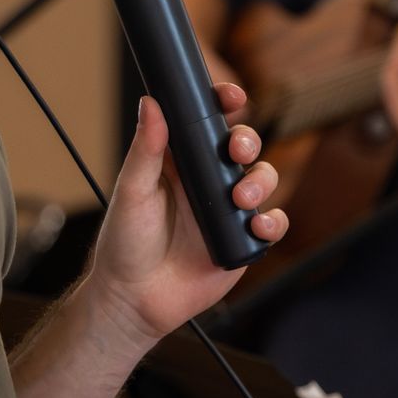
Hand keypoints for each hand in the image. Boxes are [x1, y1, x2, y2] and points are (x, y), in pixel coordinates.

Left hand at [86, 83, 287, 345]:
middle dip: (248, 141)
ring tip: (240, 199)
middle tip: (237, 151)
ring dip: (261, 181)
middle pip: (244, 147)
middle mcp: (208, 182)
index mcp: (182, 163)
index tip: (232, 97)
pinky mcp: (242, 241)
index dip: (225, 105)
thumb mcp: (132, 192)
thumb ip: (145, 149)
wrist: (134, 300)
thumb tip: (150, 102)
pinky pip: (272, 225)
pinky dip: (272, 223)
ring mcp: (228, 211)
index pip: (208, 123)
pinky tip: (256, 227)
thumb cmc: (125, 244)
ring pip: (264, 180)